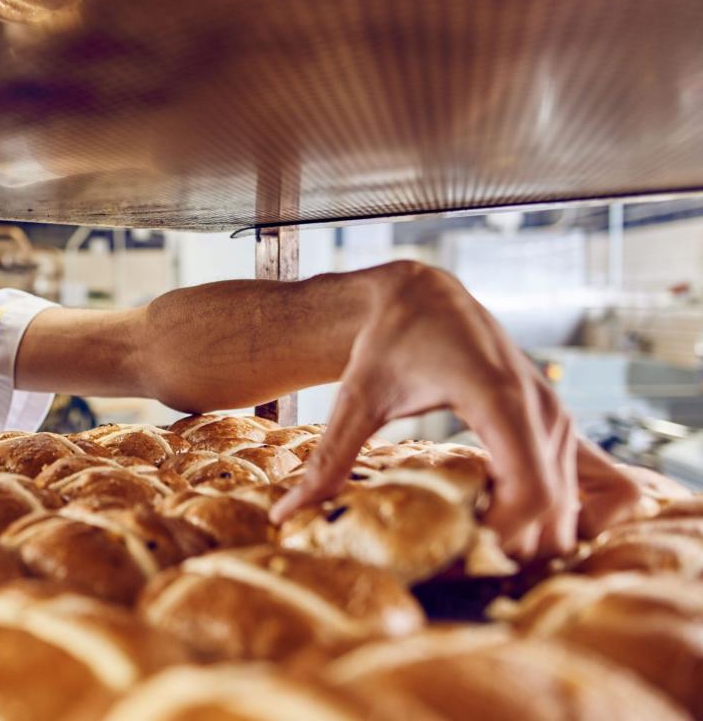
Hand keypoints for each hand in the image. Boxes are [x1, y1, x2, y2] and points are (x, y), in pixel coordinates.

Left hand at [268, 263, 640, 559]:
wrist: (421, 296)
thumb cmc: (389, 341)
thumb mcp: (356, 398)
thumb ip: (330, 458)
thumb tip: (285, 514)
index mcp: (499, 398)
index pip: (531, 491)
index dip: (502, 537)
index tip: (453, 557)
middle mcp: (541, 410)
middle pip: (553, 509)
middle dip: (510, 547)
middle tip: (452, 565)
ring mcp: (556, 418)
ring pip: (569, 505)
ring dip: (528, 539)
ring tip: (465, 547)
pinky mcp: (555, 425)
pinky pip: (577, 487)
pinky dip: (548, 518)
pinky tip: (497, 527)